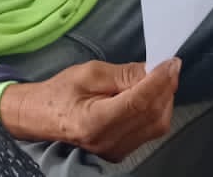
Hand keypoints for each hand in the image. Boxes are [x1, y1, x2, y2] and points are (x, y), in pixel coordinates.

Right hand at [0, 59, 179, 160]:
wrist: (40, 117)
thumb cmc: (61, 92)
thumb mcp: (90, 73)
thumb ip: (124, 73)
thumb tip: (154, 69)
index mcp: (95, 122)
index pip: (139, 102)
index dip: (160, 80)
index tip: (172, 62)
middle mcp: (107, 142)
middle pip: (153, 115)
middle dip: (166, 87)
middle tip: (168, 65)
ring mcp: (115, 150)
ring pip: (156, 125)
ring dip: (164, 98)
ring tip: (158, 78)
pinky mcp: (120, 151)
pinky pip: (150, 131)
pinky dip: (157, 110)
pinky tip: (150, 94)